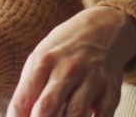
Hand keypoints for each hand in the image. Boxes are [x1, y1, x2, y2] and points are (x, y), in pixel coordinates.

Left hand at [7, 6, 135, 116]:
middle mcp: (68, 69)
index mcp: (44, 61)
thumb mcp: (41, 57)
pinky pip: (102, 116)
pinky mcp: (111, 89)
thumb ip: (29, 88)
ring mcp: (92, 79)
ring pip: (75, 115)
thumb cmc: (66, 47)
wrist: (104, 27)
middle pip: (47, 108)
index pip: (24, 99)